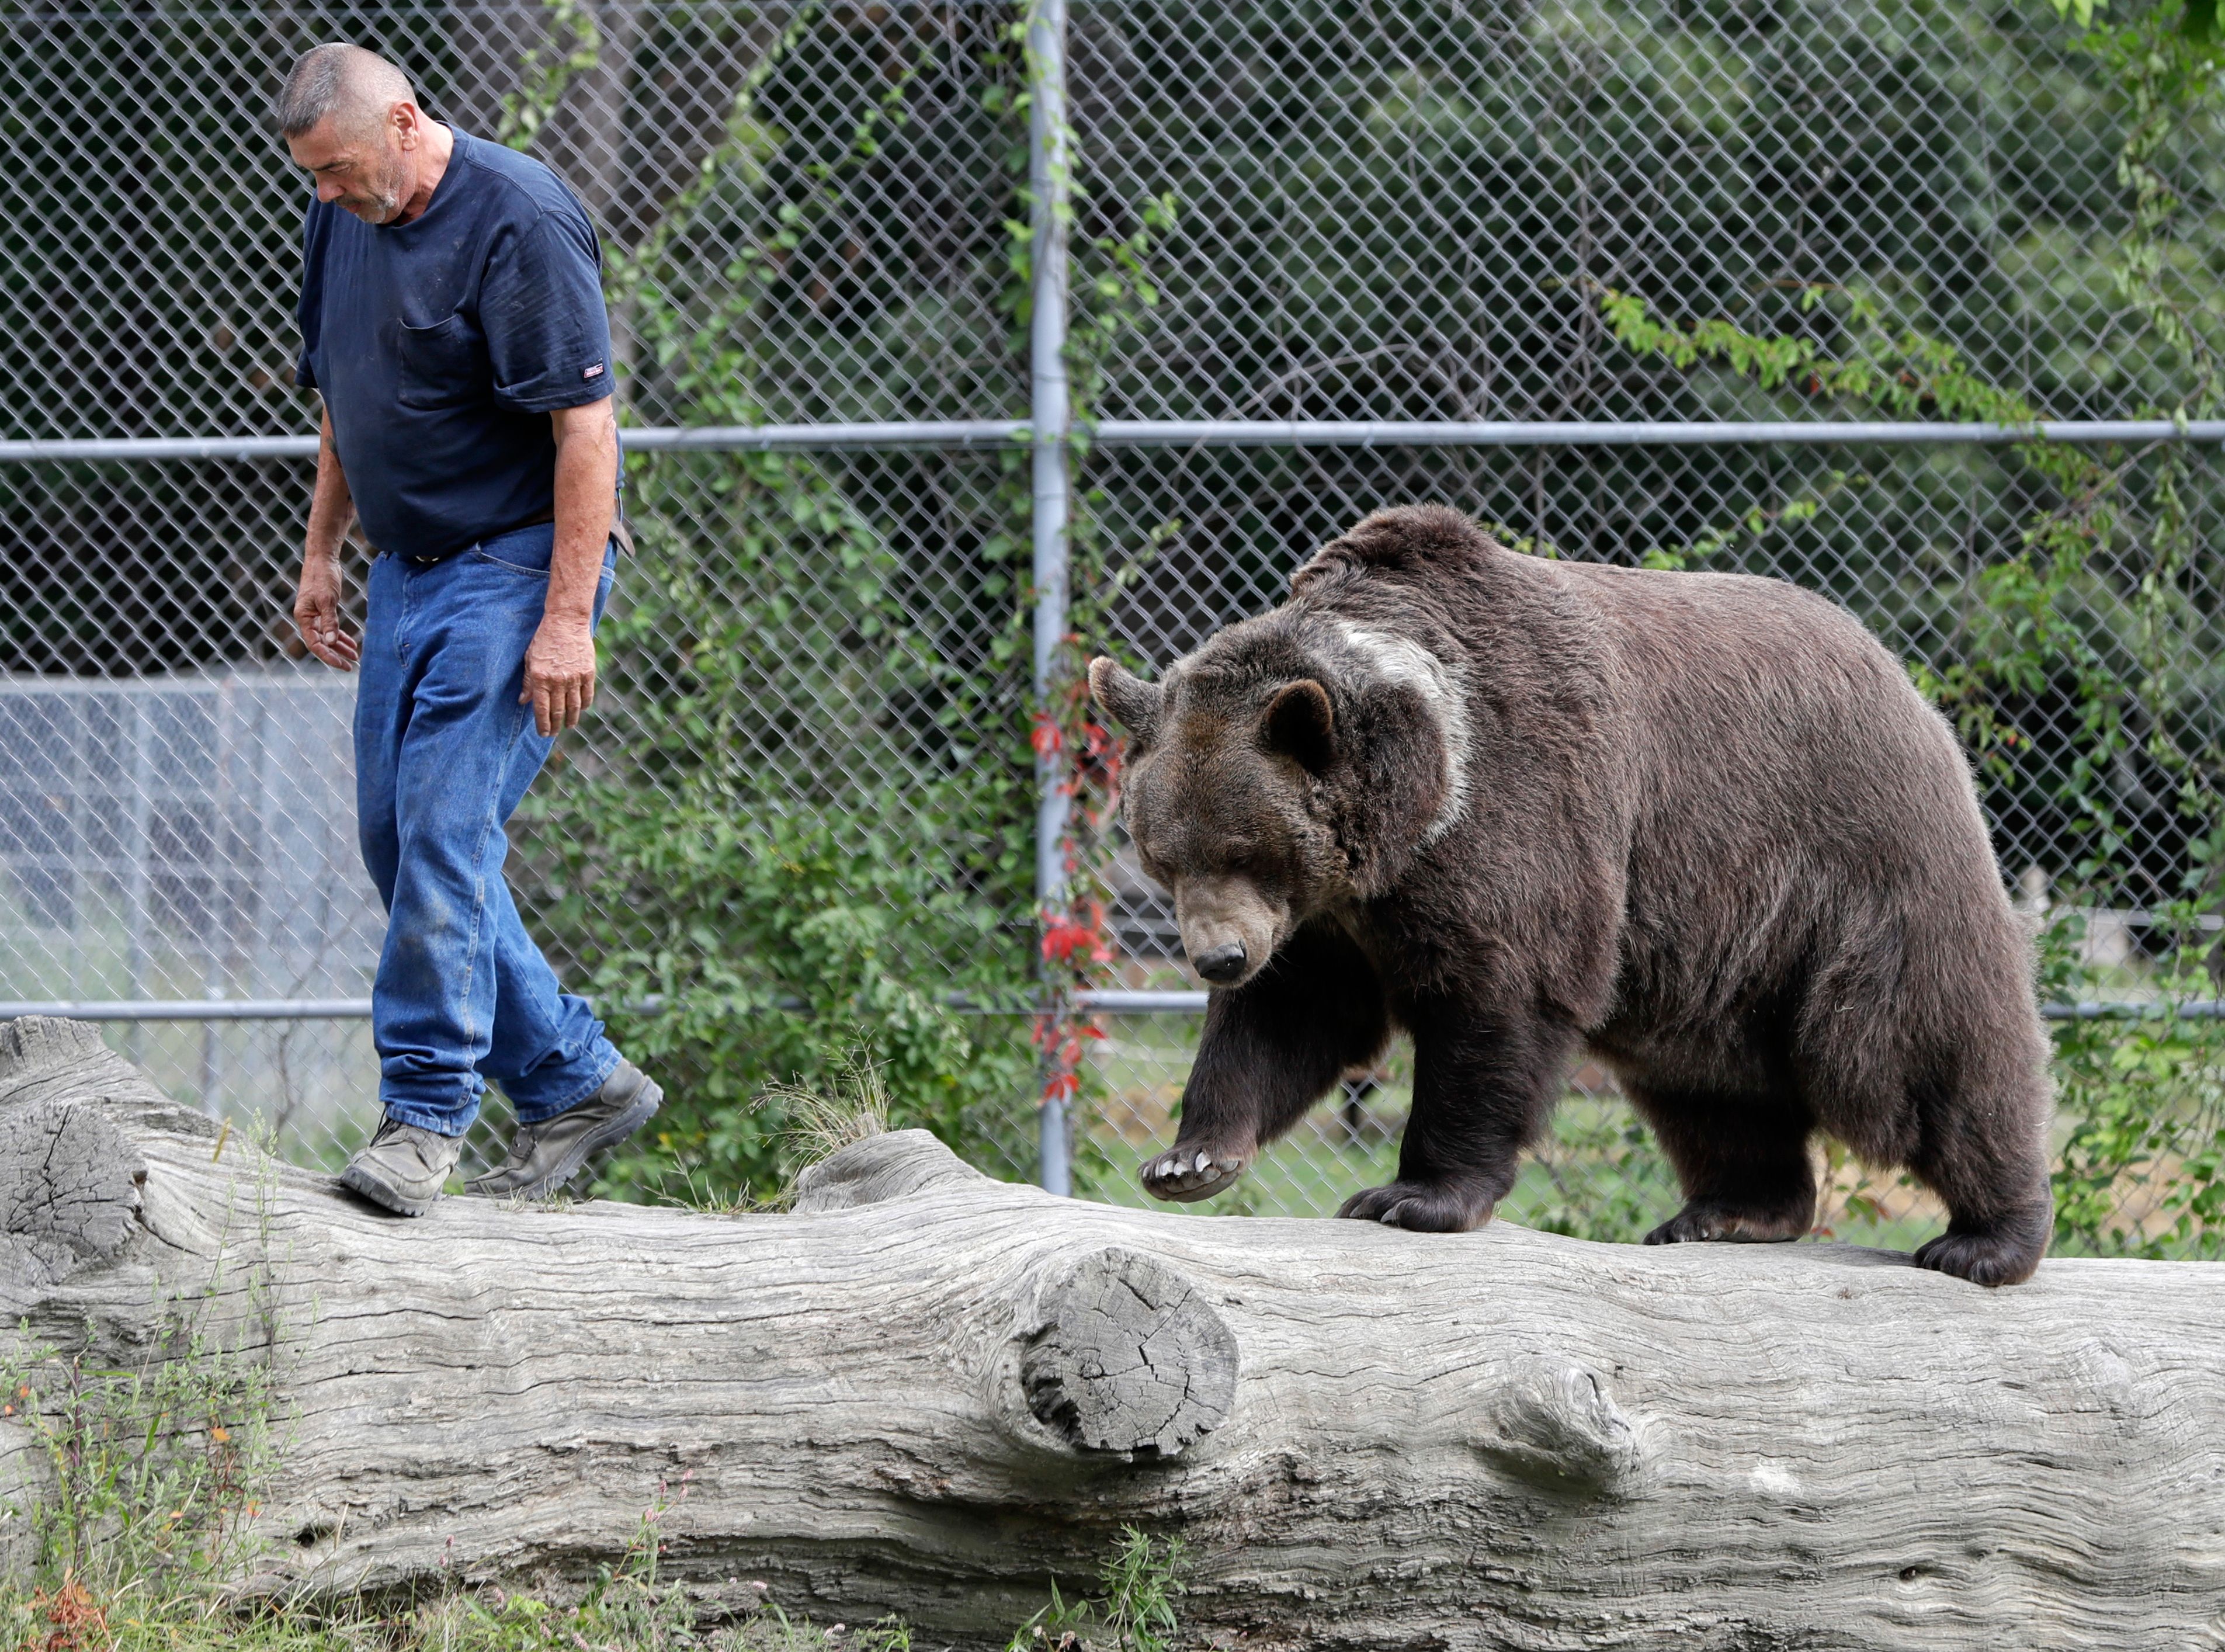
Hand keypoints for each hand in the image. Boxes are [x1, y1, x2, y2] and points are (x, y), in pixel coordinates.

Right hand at [294, 552, 358, 669]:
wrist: (322, 560)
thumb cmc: (322, 577)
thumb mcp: (327, 600)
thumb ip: (329, 621)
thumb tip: (331, 642)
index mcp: (303, 617)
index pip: (315, 644)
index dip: (328, 656)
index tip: (342, 664)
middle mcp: (307, 619)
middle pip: (321, 643)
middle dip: (336, 655)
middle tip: (351, 666)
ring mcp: (315, 615)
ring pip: (327, 637)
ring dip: (340, 647)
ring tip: (355, 657)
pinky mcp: (323, 611)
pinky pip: (331, 628)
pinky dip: (341, 636)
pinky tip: (351, 643)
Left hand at [521, 614, 596, 735]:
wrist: (566, 622)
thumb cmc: (544, 639)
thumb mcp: (530, 659)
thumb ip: (528, 682)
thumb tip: (523, 701)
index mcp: (540, 678)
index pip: (541, 709)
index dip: (543, 724)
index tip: (543, 733)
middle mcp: (557, 681)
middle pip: (558, 711)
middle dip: (555, 726)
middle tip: (554, 734)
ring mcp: (574, 677)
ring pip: (574, 707)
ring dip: (571, 720)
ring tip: (569, 726)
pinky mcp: (588, 672)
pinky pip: (587, 695)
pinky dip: (584, 705)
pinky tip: (581, 710)